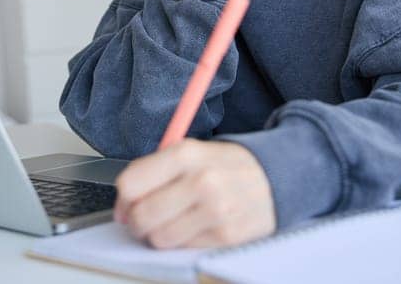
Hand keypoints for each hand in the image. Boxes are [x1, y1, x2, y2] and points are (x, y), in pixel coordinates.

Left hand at [113, 139, 274, 248]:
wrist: (277, 177)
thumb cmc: (227, 167)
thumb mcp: (193, 152)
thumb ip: (154, 172)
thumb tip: (123, 206)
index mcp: (186, 154)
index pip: (131, 183)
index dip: (122, 199)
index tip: (127, 204)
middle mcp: (202, 181)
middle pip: (142, 215)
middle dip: (137, 222)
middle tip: (145, 219)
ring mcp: (215, 211)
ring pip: (159, 238)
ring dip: (160, 235)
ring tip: (174, 222)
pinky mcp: (226, 236)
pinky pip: (184, 248)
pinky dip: (184, 241)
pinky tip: (196, 226)